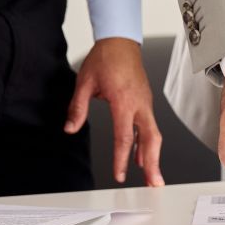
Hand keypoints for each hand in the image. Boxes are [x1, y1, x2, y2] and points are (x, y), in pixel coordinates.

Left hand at [67, 38, 163, 185]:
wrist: (120, 41)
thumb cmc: (105, 58)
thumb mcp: (84, 82)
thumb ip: (78, 108)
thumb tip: (70, 128)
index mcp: (123, 100)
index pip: (124, 137)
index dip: (122, 159)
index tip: (119, 175)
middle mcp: (139, 103)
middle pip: (150, 139)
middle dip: (153, 164)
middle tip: (153, 184)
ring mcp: (145, 102)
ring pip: (153, 134)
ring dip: (153, 156)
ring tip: (150, 176)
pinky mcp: (145, 102)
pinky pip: (149, 126)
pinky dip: (147, 143)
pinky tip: (140, 155)